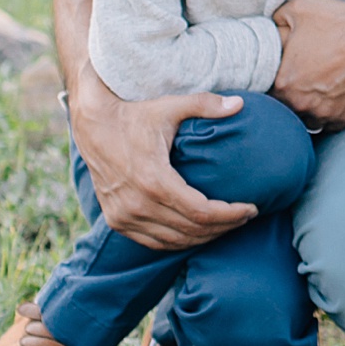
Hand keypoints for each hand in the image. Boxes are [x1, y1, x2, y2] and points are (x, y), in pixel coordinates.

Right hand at [69, 67, 256, 253]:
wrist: (92, 125)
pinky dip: (178, 240)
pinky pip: (153, 241)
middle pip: (192, 230)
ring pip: (174, 241)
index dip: (230, 215)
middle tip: (245, 217)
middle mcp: (137, 204)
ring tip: (227, 225)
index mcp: (154, 180)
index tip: (251, 208)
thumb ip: (205, 104)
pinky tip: (197, 232)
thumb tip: (240, 103)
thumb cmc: (134, 115)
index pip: (202, 212)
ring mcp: (124, 216)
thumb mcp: (170, 106)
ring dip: (204, 237)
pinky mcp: (117, 221)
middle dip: (224, 226)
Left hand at [272, 0, 344, 128]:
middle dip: (291, 96)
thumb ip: (277, 21)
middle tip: (302, 81)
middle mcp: (301, 104)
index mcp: (284, 83)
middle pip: (287, 108)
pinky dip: (331, 114)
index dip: (273, 82)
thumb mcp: (298, 9)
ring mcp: (324, 114)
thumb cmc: (338, 25)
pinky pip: (332, 124)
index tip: (283, 73)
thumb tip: (271, 30)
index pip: (266, 91)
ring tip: (318, 93)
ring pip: (309, 119)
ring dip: (310, 109)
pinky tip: (335, 99)